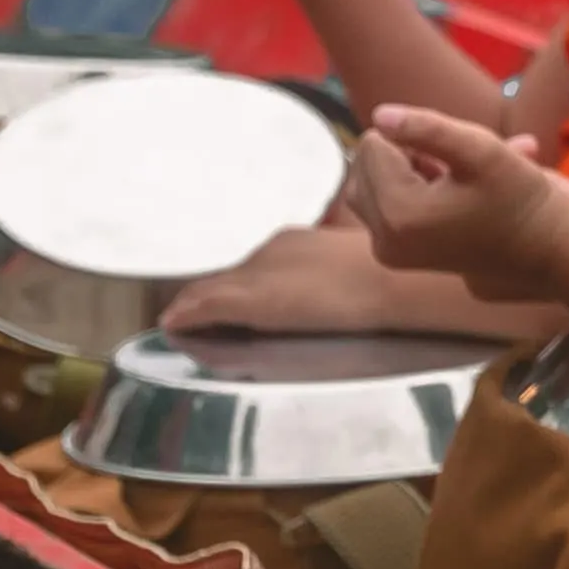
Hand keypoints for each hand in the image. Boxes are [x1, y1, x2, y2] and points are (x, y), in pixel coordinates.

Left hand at [160, 216, 393, 334]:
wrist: (396, 283)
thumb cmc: (393, 281)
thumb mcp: (353, 270)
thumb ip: (333, 273)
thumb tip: (329, 290)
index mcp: (293, 243)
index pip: (254, 266)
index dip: (237, 285)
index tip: (224, 301)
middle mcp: (269, 252)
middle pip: (230, 276)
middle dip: (211, 293)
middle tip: (193, 314)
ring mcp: (257, 274)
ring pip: (214, 289)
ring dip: (197, 304)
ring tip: (181, 320)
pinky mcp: (250, 301)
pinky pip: (205, 306)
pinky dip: (187, 315)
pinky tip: (172, 325)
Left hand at [353, 102, 568, 295]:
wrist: (542, 247)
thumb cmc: (518, 197)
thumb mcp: (482, 151)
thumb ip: (428, 127)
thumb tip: (379, 115)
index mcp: (400, 213)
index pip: (373, 143)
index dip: (412, 137)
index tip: (451, 157)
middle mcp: (383, 239)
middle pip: (363, 163)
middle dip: (400, 154)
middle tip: (449, 167)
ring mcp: (386, 251)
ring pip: (366, 183)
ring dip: (399, 171)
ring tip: (445, 179)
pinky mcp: (392, 254)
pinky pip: (377, 205)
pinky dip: (402, 190)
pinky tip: (440, 195)